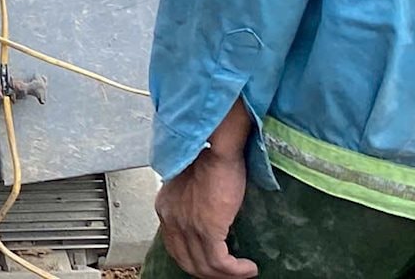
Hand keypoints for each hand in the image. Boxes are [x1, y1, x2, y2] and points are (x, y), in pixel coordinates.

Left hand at [155, 147, 255, 278]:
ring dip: (227, 275)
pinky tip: (248, 267)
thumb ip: (193, 202)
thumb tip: (206, 216)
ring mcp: (187, 225)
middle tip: (231, 273)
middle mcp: (171, 218)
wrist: (216, 148)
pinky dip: (235, 270)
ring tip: (245, 272)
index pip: (174, 247)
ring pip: (204, 266)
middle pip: (187, 261)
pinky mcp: (206, 228)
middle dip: (210, 273)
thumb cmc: (210, 158)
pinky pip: (219, 262)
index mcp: (166, 208)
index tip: (214, 264)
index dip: (195, 260)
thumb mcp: (193, 184)